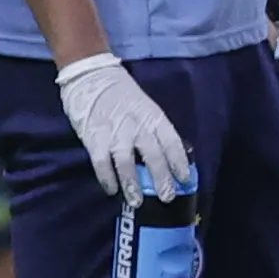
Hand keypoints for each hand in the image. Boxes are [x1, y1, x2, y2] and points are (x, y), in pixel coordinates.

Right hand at [55, 54, 192, 200]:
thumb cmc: (123, 95)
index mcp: (155, 118)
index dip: (179, 162)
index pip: (172, 143)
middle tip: (167, 197)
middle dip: (162, 179)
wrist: (93, 75)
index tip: (185, 179)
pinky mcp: (94, 137)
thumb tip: (166, 157)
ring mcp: (115, 133)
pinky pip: (102, 163)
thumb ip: (154, 131)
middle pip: (154, 156)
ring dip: (133, 185)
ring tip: (137, 202)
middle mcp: (138, 126)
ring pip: (127, 163)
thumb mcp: (146, 109)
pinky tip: (112, 190)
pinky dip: (107, 178)